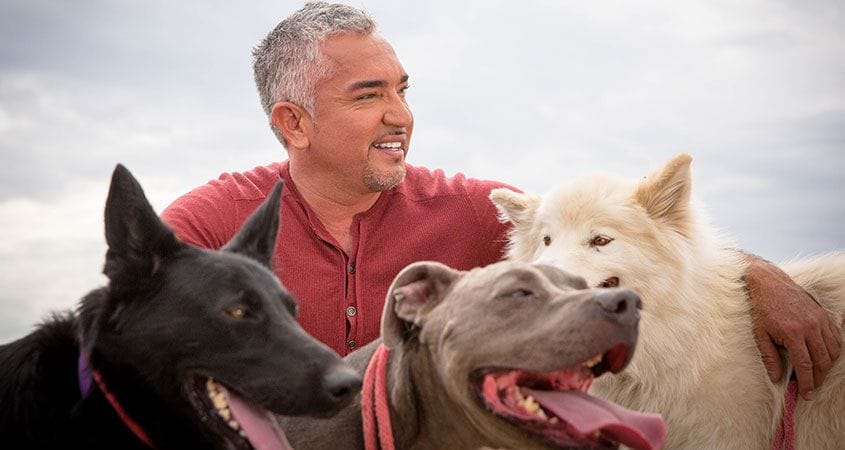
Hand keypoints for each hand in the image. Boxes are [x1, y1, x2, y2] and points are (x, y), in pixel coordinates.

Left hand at [744, 256, 841, 399]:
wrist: (769, 282)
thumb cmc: (761, 308)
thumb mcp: (759, 333)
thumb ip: (769, 357)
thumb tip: (777, 378)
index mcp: (793, 333)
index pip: (805, 365)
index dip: (807, 383)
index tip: (806, 394)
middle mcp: (810, 327)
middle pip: (822, 361)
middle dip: (818, 378)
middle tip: (811, 388)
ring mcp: (820, 320)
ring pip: (833, 351)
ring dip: (827, 366)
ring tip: (816, 374)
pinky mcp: (823, 315)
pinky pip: (836, 338)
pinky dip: (833, 351)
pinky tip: (824, 357)